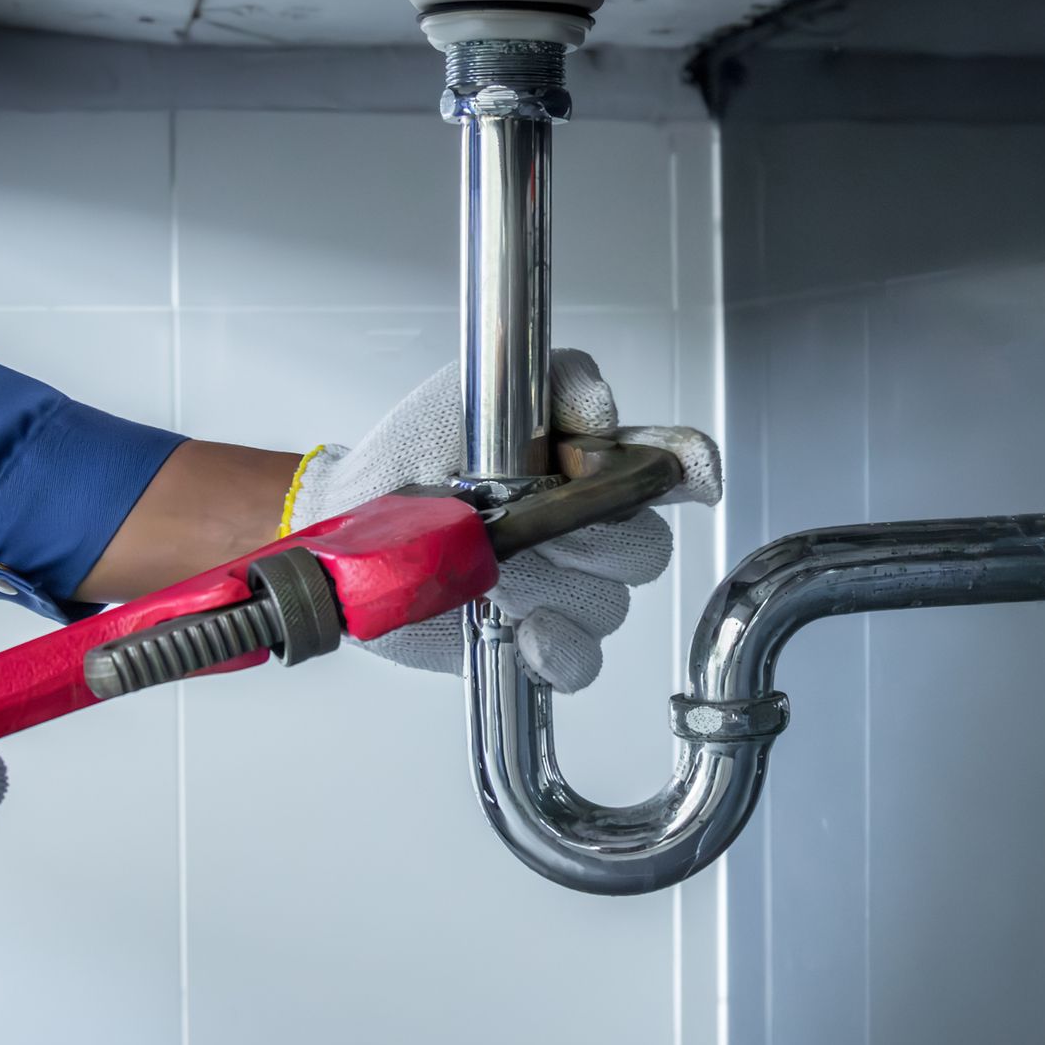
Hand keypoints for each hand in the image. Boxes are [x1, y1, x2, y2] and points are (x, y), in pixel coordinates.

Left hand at [291, 349, 722, 691]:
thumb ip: (552, 384)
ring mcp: (566, 589)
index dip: (688, 470)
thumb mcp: (472, 394)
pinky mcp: (537, 643)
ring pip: (611, 605)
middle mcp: (587, 529)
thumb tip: (603, 412)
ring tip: (497, 571)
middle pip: (646, 547)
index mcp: (585, 466)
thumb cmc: (412, 457)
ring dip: (553, 589)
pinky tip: (520, 626)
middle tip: (530, 522)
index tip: (691, 476)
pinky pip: (581, 660)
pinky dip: (554, 648)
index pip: (667, 466)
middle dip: (589, 539)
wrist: (353, 525)